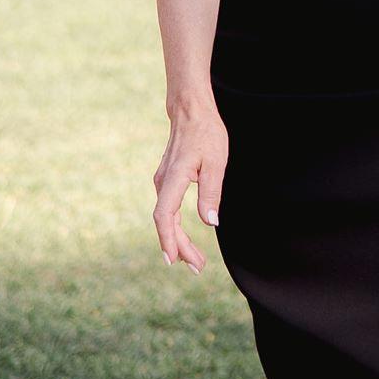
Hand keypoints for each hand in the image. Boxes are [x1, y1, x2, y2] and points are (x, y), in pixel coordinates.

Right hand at [153, 102, 227, 272]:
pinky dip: (175, 227)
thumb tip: (210, 223)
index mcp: (174, 177)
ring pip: (166, 218)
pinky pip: (168, 210)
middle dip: (179, 247)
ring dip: (178, 240)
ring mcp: (163, 181)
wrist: (190, 110)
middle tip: (198, 267)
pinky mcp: (167, 181)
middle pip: (165, 222)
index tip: (174, 260)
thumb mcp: (215, 161)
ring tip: (194, 259)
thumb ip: (211, 192)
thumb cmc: (206, 132)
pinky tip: (183, 238)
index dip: (169, 239)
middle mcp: (163, 182)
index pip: (165, 215)